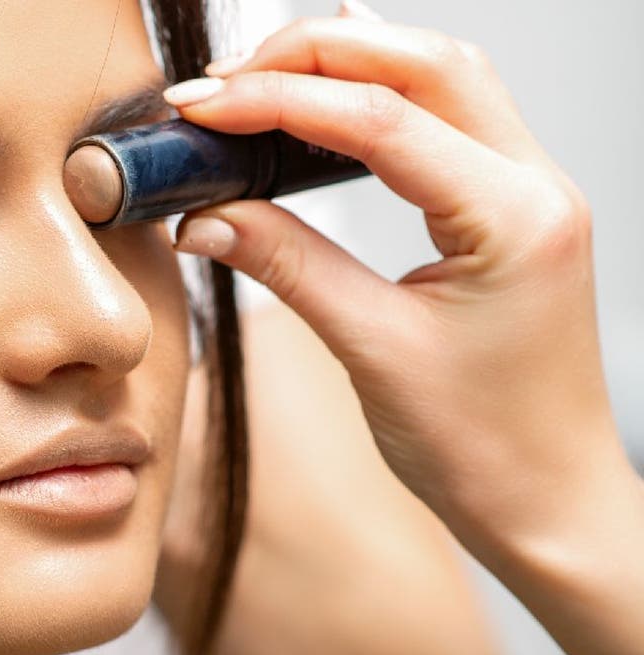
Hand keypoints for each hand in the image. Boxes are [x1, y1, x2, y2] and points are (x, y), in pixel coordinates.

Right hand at [167, 3, 634, 582]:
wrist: (546, 501)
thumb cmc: (485, 447)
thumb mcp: (372, 349)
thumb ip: (288, 264)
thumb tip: (208, 215)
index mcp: (514, 218)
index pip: (383, 120)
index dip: (281, 100)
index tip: (206, 107)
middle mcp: (535, 186)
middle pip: (425, 63)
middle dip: (316, 54)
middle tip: (226, 77)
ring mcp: (528, 191)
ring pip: (442, 77)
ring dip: (350, 63)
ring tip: (263, 77)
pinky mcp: (507, 208)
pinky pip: (448, 118)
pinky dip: (381, 95)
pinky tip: (331, 96)